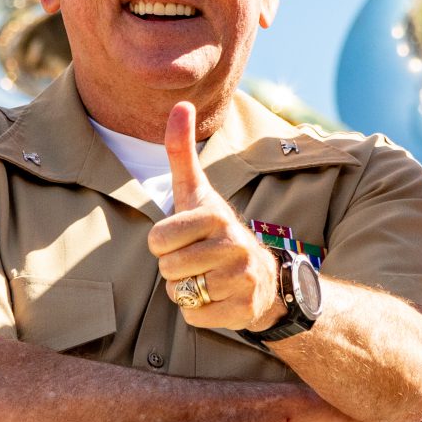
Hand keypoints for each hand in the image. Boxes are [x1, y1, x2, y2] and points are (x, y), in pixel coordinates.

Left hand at [149, 102, 283, 333]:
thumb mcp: (197, 192)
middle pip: (167, 268)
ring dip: (186, 290)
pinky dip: (199, 313)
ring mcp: (241, 279)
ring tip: (207, 278)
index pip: (157, 240)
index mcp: (216, 215)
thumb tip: (179, 104)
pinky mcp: (243, 310)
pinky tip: (217, 298)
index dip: (163, 244)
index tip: (185, 238)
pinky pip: (194, 317)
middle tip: (197, 260)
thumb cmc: (217, 231)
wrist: (263, 278)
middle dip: (174, 268)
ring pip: (179, 293)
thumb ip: (181, 151)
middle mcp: (233, 246)